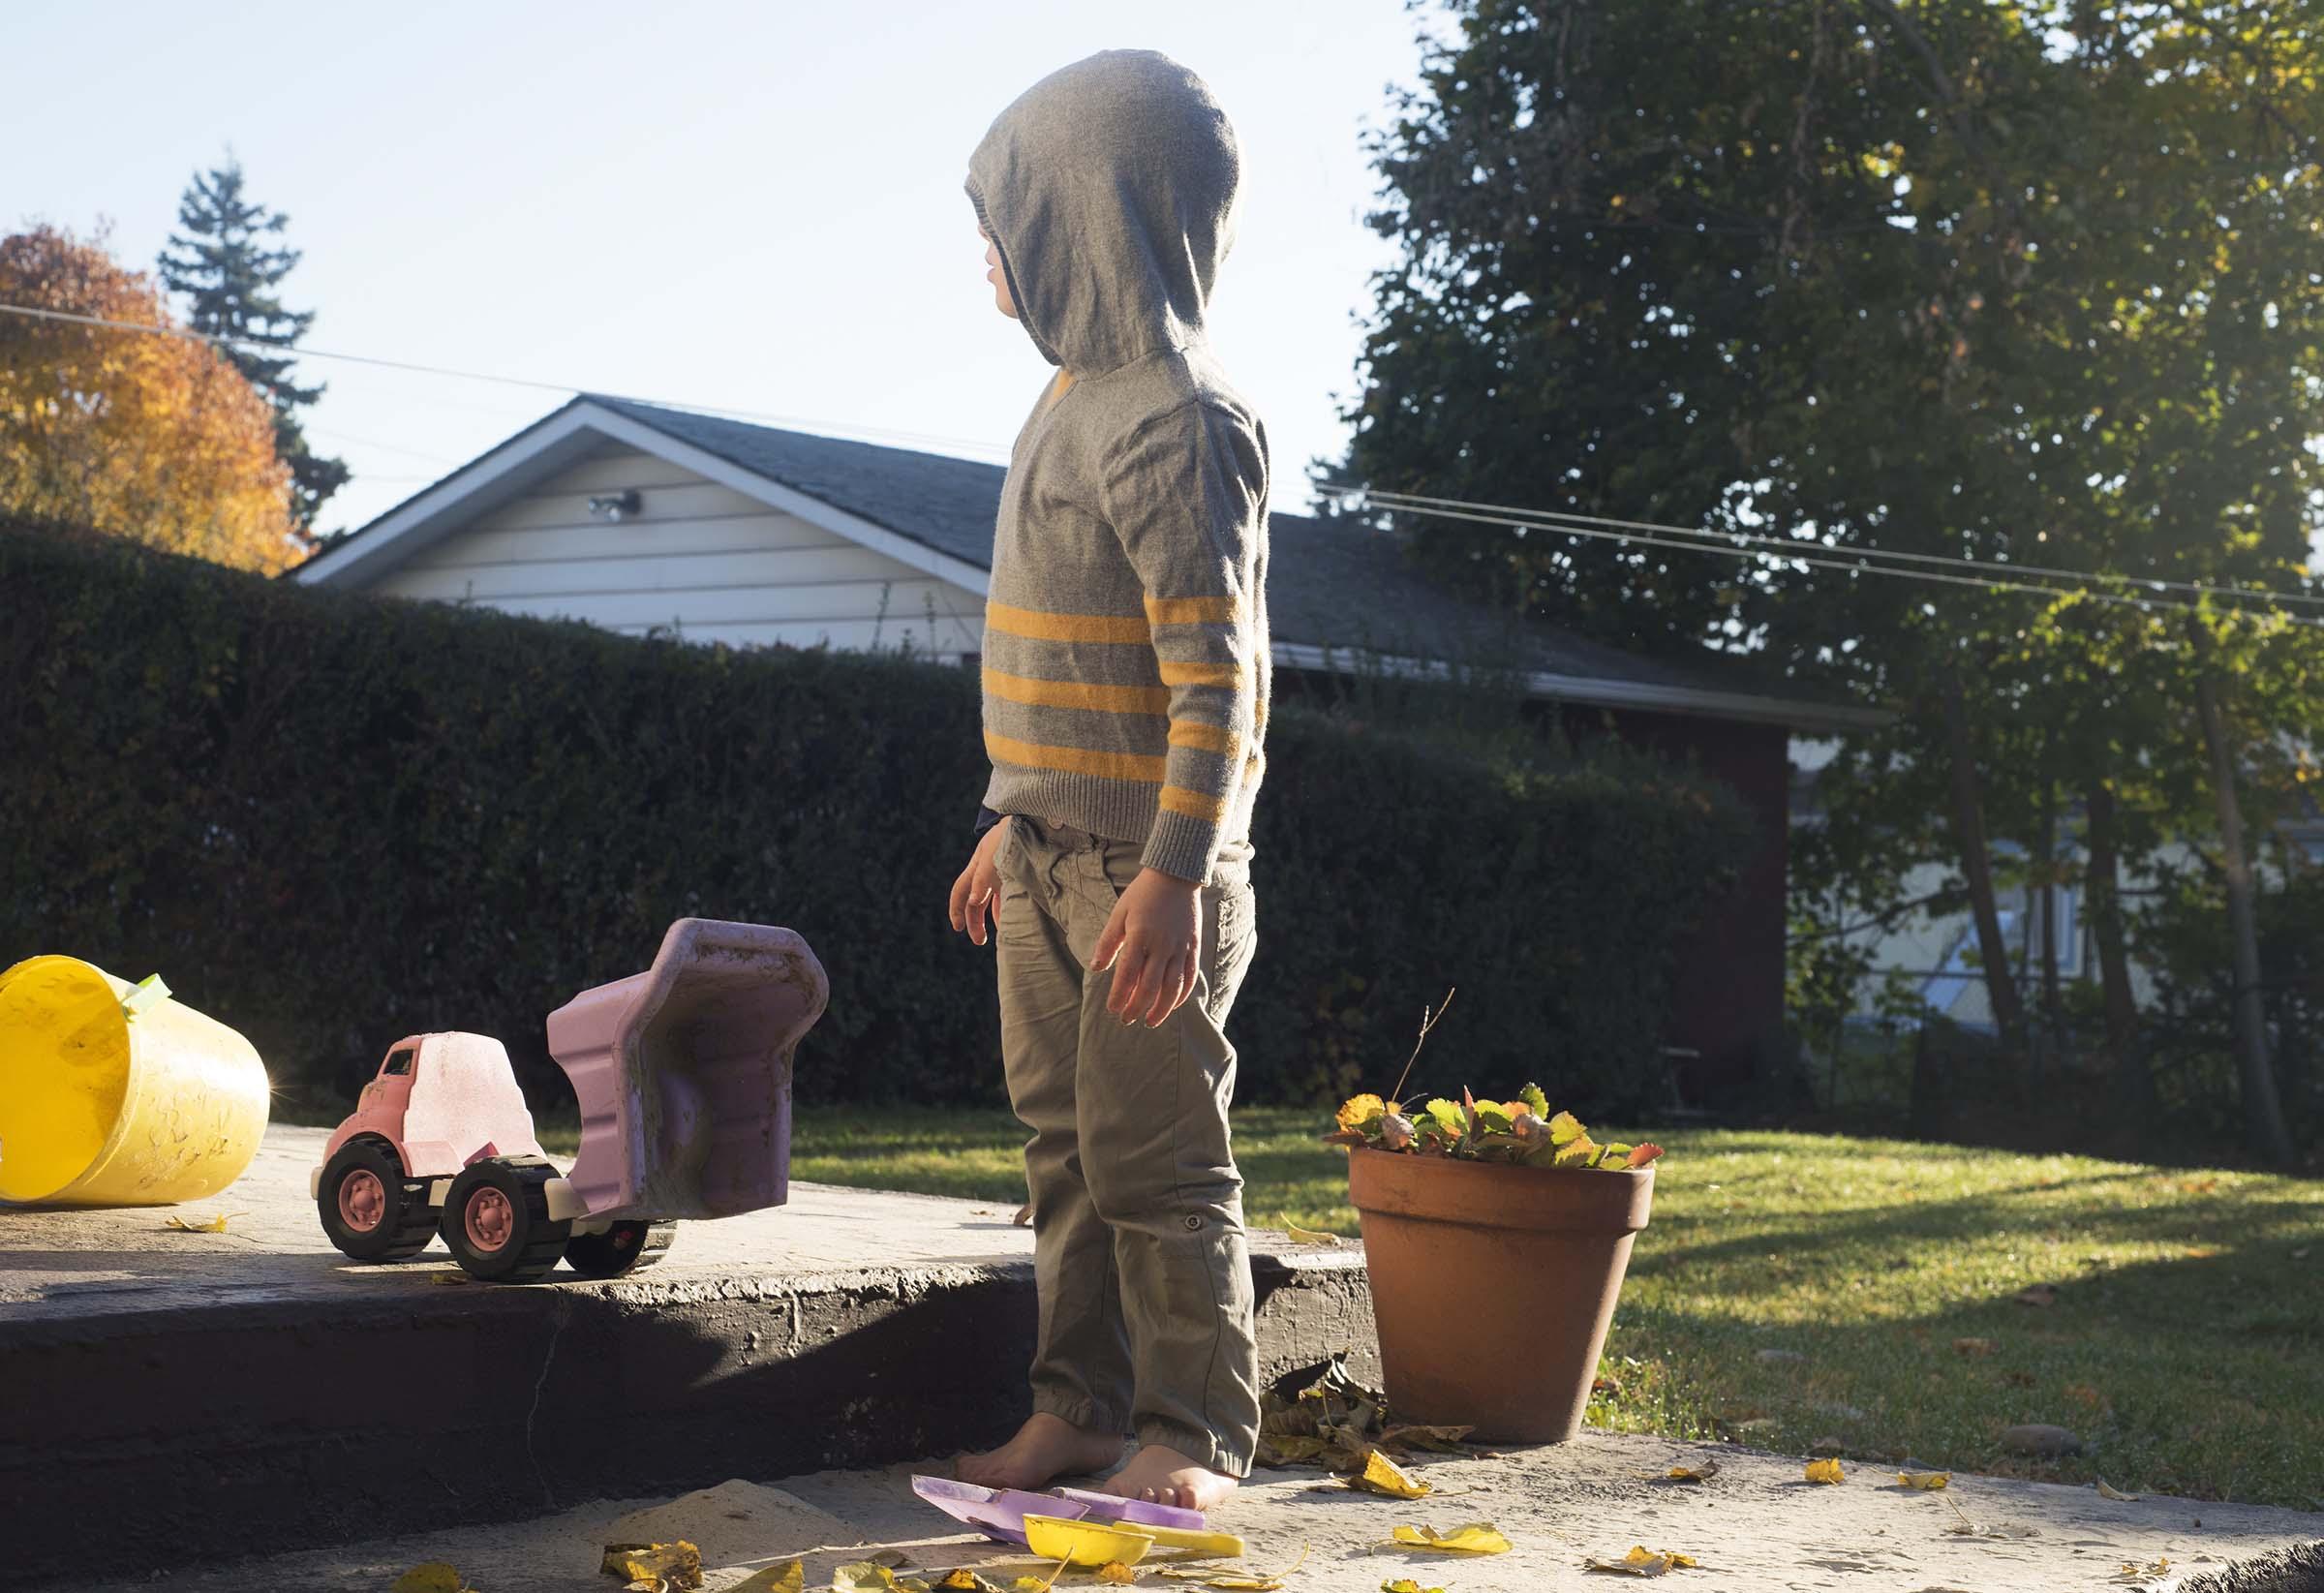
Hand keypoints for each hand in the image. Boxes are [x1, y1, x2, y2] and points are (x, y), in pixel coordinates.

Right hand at [948, 822, 1009, 945]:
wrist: (1035, 818)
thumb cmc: (1010, 834)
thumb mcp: (992, 856)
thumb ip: (982, 879)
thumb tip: (974, 902)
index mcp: (977, 866)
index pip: (960, 890)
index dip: (956, 909)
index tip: (958, 928)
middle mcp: (988, 872)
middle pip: (976, 901)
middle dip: (975, 921)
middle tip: (980, 941)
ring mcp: (1005, 874)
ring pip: (995, 902)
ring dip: (995, 919)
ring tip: (1002, 936)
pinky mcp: (1021, 876)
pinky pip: (1013, 897)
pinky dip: (1013, 910)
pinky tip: (1019, 921)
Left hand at [1092, 867, 1201, 1026]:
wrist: (1176, 876)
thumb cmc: (1142, 894)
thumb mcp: (1119, 914)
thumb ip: (1107, 943)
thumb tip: (1096, 968)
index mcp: (1139, 936)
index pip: (1127, 975)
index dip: (1119, 996)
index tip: (1113, 1009)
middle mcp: (1161, 945)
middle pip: (1149, 987)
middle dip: (1137, 1007)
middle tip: (1127, 1020)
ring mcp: (1180, 947)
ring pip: (1172, 987)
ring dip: (1161, 1009)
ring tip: (1149, 1021)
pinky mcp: (1193, 947)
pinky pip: (1189, 977)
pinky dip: (1182, 995)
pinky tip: (1172, 1006)